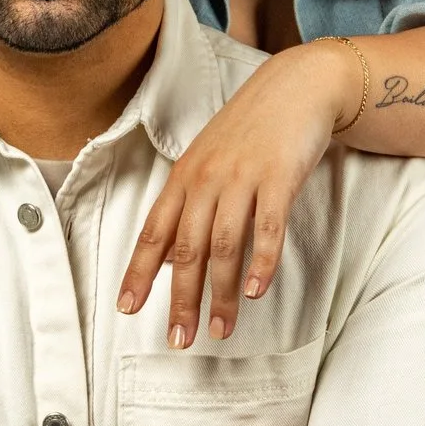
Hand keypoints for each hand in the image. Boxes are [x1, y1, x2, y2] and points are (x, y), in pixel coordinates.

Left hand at [120, 42, 352, 343]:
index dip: (139, 273)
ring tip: (221, 330)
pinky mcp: (279, 178)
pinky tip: (256, 292)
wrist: (297, 86)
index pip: (155, 232)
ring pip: (224, 246)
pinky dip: (260, 262)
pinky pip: (267, 228)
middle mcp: (207, 179)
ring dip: (221, 294)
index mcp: (185, 177)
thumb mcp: (210, 158)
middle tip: (179, 339)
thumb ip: (191, 200)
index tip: (127, 309)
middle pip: (186, 249)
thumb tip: (174, 253)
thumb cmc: (252, 128)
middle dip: (180, 299)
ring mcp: (242, 178)